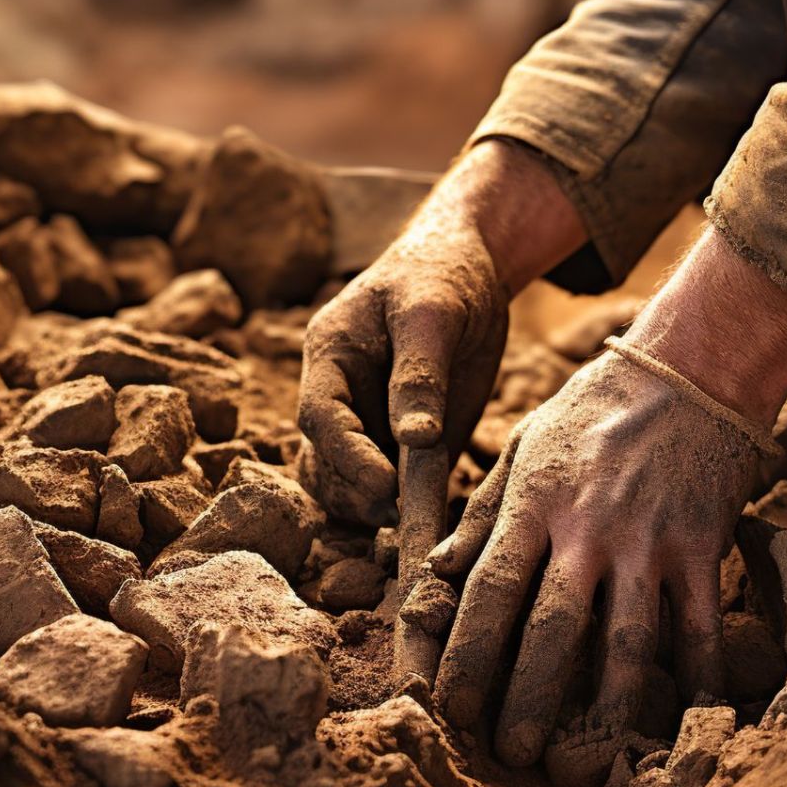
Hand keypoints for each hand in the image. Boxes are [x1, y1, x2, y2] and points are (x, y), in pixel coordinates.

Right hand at [298, 140, 584, 525]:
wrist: (467, 268)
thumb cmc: (442, 278)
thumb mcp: (433, 314)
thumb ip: (421, 376)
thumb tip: (415, 440)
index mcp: (330, 354)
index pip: (319, 416)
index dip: (347, 456)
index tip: (386, 485)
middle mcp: (338, 394)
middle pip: (320, 462)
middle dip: (355, 493)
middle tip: (404, 510)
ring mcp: (366, 422)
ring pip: (342, 485)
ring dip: (370, 509)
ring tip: (417, 518)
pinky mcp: (400, 443)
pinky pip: (385, 489)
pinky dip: (401, 509)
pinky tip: (432, 517)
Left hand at [428, 228, 786, 786]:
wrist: (686, 370)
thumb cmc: (592, 409)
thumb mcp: (524, 445)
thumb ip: (483, 511)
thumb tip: (437, 569)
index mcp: (535, 502)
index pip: (490, 590)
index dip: (468, 654)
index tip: (452, 704)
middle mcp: (588, 528)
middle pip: (552, 630)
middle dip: (528, 700)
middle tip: (511, 752)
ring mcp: (649, 540)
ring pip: (626, 643)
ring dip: (604, 711)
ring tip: (582, 759)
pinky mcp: (702, 547)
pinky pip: (699, 625)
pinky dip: (696, 677)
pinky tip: (686, 720)